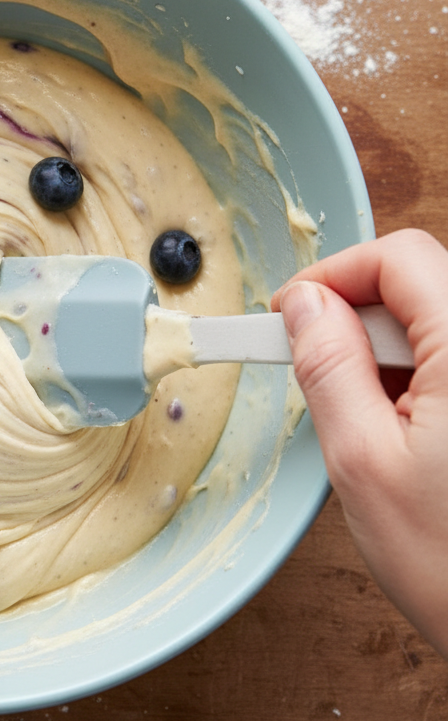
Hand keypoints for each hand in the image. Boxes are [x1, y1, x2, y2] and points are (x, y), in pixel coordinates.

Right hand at [272, 228, 447, 658]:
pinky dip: (421, 379)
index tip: (287, 316)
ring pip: (438, 322)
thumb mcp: (363, 461)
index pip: (399, 259)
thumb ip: (328, 367)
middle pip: (422, 283)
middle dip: (357, 319)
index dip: (332, 276)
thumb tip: (301, 305)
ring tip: (372, 420)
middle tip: (320, 375)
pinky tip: (411, 432)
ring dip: (390, 354)